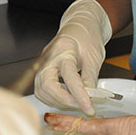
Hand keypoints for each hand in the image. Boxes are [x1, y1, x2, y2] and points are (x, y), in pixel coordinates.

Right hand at [34, 0, 111, 115]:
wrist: (78, 28)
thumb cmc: (86, 37)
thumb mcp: (94, 56)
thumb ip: (90, 77)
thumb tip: (90, 97)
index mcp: (63, 50)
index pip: (69, 77)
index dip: (79, 95)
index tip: (88, 107)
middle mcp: (48, 58)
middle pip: (47, 86)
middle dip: (63, 100)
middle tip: (82, 106)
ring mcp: (42, 65)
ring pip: (42, 91)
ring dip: (59, 101)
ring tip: (77, 102)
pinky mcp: (41, 72)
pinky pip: (42, 91)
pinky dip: (53, 99)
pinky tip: (67, 99)